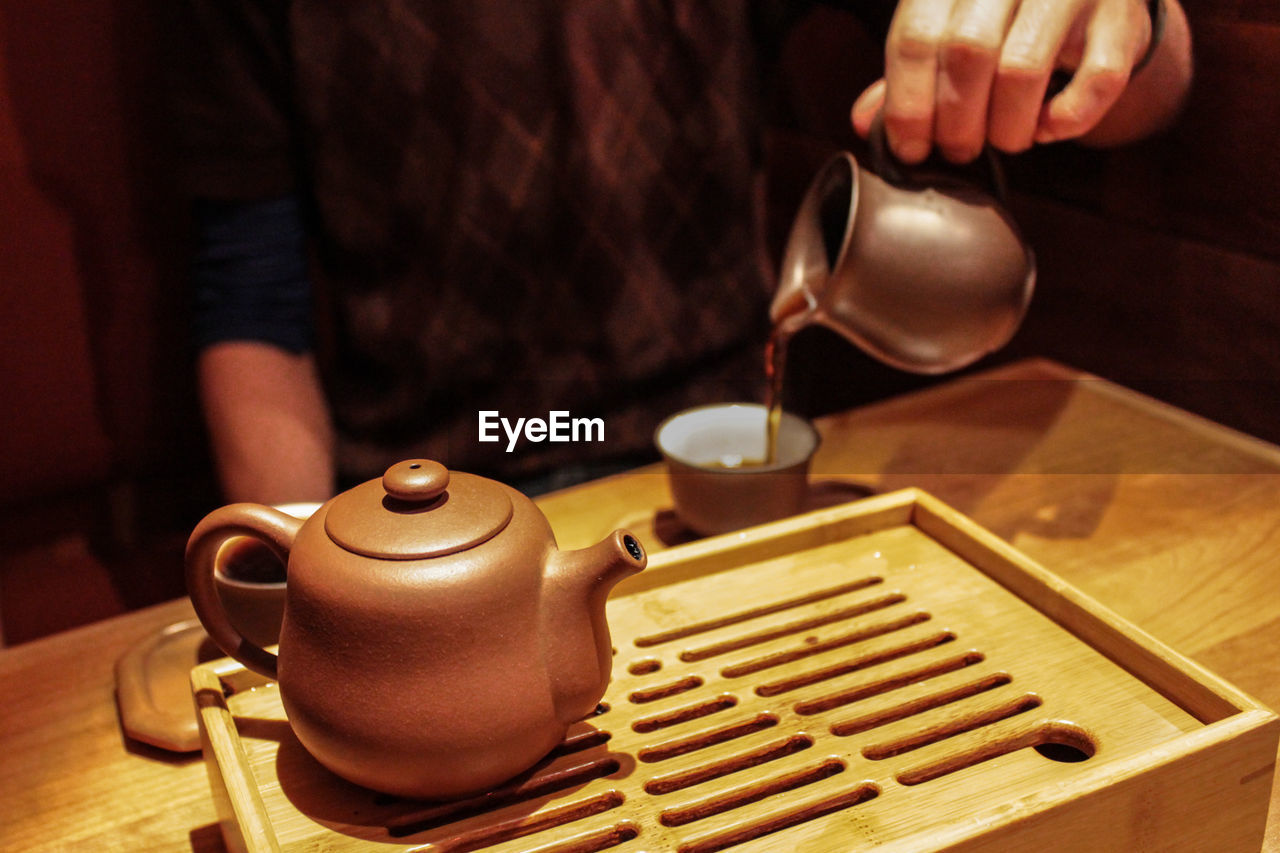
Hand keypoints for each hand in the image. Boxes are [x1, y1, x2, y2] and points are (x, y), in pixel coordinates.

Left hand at [852, 0, 1157, 162]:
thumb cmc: (1007, 15)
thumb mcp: (949, 27)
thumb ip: (911, 70)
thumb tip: (863, 122)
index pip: (916, 37)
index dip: (907, 105)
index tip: (911, 148)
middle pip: (968, 53)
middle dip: (956, 121)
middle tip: (958, 149)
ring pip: (1023, 70)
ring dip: (1006, 127)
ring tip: (1004, 140)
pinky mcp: (1123, 17)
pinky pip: (1095, 82)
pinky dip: (1066, 120)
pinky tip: (1048, 127)